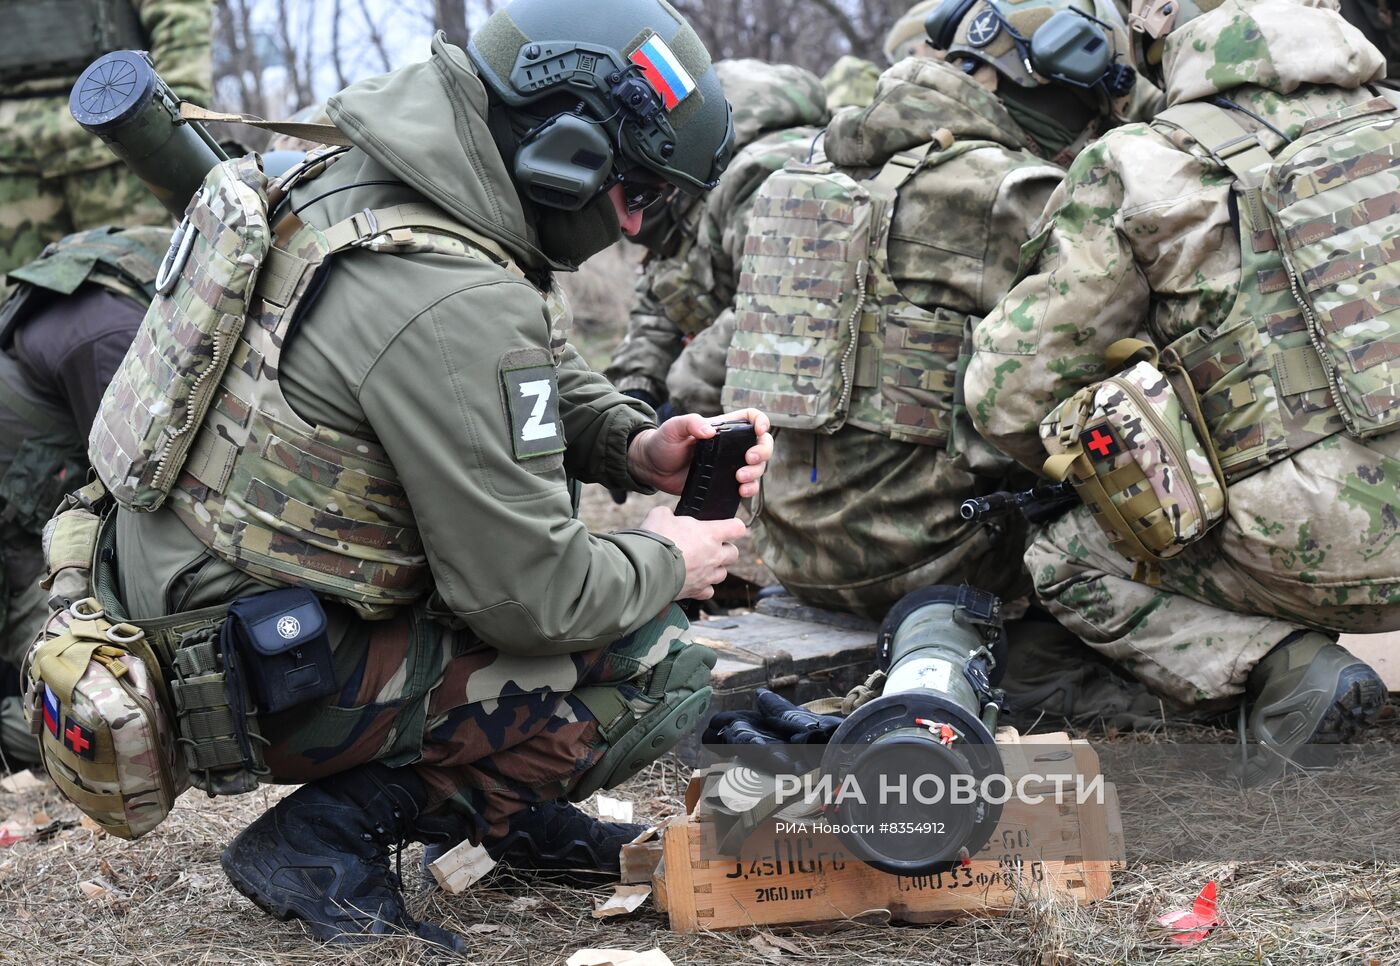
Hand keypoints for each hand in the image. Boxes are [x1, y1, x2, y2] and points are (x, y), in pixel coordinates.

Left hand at [628, 409, 774, 497]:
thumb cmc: (662, 442)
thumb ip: (690, 423)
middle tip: (748, 459)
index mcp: (723, 428)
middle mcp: (731, 446)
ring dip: (756, 473)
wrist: (653, 469)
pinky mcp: (724, 483)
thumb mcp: (673, 428)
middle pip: (762, 445)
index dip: (761, 422)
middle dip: (762, 452)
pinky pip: (746, 486)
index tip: (759, 431)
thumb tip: (710, 431)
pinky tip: (741, 492)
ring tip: (739, 479)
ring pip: (757, 467)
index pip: (751, 418)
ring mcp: (729, 465)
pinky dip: (750, 489)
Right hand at [641, 506, 745, 600]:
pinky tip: (693, 581)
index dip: (733, 526)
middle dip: (725, 549)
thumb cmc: (657, 539)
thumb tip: (668, 517)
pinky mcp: (697, 591)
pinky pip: (708, 591)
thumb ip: (670, 515)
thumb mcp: (660, 515)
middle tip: (710, 546)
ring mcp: (707, 575)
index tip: (727, 527)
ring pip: (723, 573)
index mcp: (711, 534)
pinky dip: (703, 587)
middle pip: (734, 553)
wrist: (648, 567)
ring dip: (715, 569)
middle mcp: (714, 555)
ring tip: (701, 564)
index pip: (737, 528)